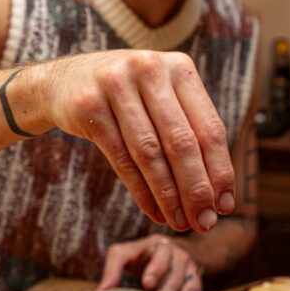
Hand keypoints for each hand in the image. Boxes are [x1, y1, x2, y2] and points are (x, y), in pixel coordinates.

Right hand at [39, 50, 234, 232]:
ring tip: (180, 223)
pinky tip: (154, 212)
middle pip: (181, 142)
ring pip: (150, 153)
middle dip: (196, 189)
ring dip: (168, 196)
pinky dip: (141, 191)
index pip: (209, 127)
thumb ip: (190, 133)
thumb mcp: (161, 99)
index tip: (225, 206)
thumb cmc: (127, 98)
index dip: (220, 170)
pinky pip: (121, 158)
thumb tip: (219, 196)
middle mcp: (150, 69)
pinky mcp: (89, 105)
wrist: (63, 81)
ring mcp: (116, 84)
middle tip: (205, 222)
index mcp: (179, 67)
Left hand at [97, 235, 203, 290]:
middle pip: (175, 277)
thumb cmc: (139, 257)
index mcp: (160, 245)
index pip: (161, 255)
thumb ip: (111, 271)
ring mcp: (191, 271)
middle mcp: (180, 256)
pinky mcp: (196, 285)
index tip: (146, 284)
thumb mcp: (121, 255)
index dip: (156, 269)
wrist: (164, 256)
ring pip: (188, 289)